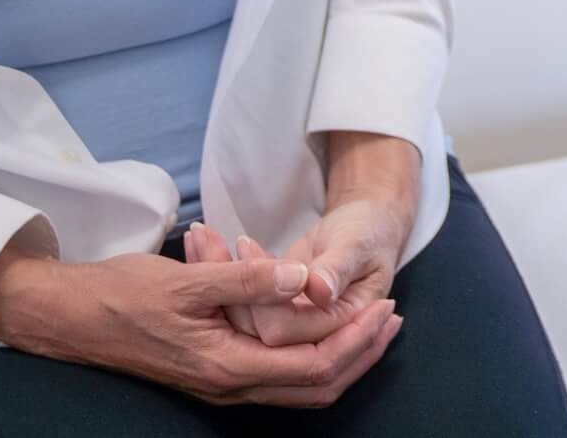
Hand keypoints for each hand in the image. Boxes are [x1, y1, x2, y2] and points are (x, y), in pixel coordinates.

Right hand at [0, 239, 399, 407]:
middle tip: (392, 317)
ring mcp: (221, 385)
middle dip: (361, 354)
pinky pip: (278, 376)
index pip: (314, 366)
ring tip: (371, 324)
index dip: (356, 341)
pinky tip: (319, 327)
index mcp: (227, 367)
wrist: (70, 317)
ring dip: (341, 357)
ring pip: (299, 387)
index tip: (385, 308)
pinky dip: (310, 355)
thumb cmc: (122, 295)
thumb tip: (301, 277)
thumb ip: (246, 278)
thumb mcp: (187, 278)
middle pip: (316, 387)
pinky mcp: (214, 372)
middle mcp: (229, 386)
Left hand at [186, 132, 417, 350]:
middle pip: (256, 332)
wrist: (365, 228)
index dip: (260, 298)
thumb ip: (337, 268)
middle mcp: (313, 338)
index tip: (243, 246)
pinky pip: (241, 305)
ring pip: (242, 320)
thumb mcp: (356, 243)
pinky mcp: (274, 315)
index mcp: (341, 326)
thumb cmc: (367, 232)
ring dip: (218, 275)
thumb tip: (318, 290)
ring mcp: (291, 329)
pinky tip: (205, 240)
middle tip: (204, 238)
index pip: (285, 330)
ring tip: (199, 234)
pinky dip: (222, 271)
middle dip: (227, 288)